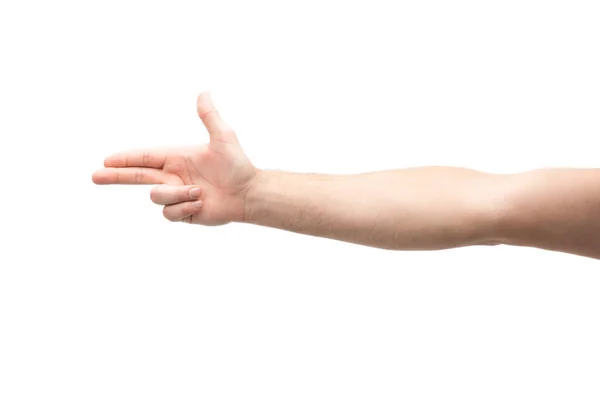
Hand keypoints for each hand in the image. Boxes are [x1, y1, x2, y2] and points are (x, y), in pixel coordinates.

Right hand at [92, 93, 258, 224]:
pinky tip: (202, 203)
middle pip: (137, 177)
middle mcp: (173, 177)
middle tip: (95, 176)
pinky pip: (170, 213)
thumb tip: (204, 92)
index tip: (106, 160)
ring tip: (200, 191)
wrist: (249, 194)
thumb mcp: (223, 137)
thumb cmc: (238, 165)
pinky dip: (185, 206)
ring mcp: (177, 196)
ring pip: (157, 197)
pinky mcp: (184, 213)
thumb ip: (209, 116)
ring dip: (177, 194)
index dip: (125, 159)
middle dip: (115, 176)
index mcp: (177, 158)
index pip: (144, 158)